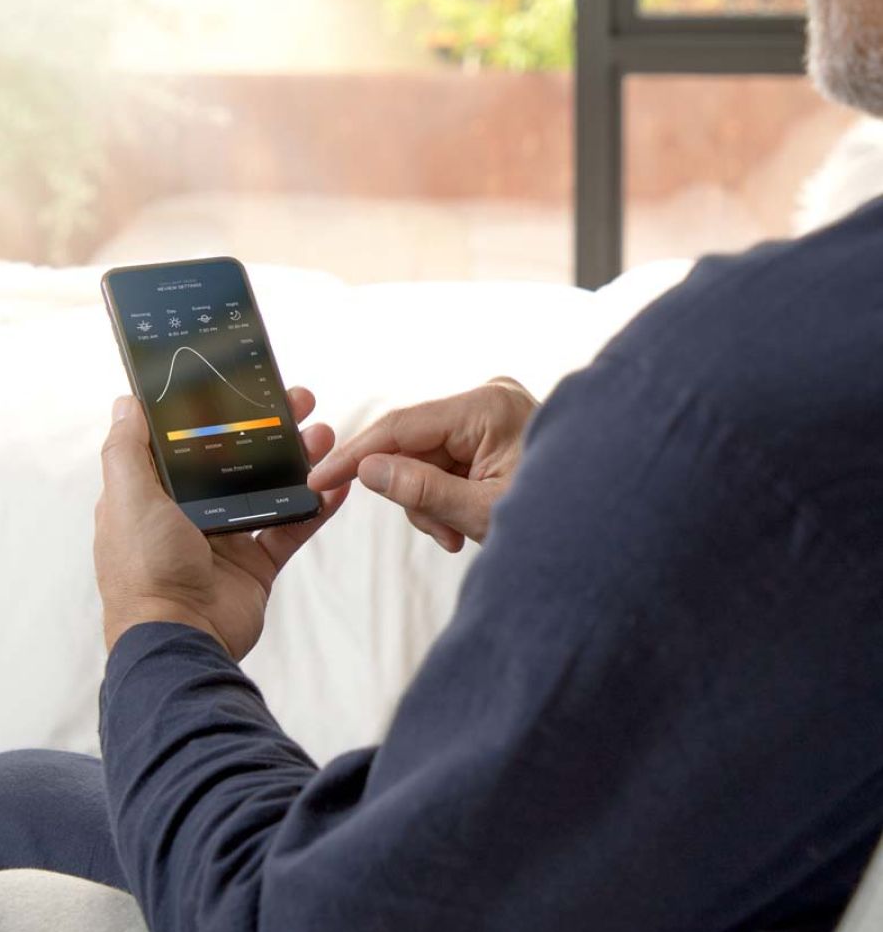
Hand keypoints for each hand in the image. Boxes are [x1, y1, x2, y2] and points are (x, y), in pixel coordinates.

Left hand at [94, 391, 349, 662]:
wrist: (180, 639)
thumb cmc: (144, 568)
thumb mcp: (127, 498)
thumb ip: (127, 449)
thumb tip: (127, 402)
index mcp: (157, 493)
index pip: (191, 440)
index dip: (219, 410)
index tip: (247, 383)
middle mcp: (191, 511)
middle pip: (238, 457)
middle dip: (271, 427)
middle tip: (302, 400)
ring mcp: (226, 539)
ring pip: (270, 487)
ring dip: (300, 459)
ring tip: (326, 433)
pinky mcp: (256, 565)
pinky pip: (292, 528)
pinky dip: (317, 506)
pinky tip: (339, 483)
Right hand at [308, 378, 538, 550]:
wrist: (610, 524)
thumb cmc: (559, 517)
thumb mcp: (482, 512)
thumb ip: (422, 491)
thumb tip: (368, 471)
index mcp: (487, 406)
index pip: (401, 426)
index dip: (356, 454)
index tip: (320, 478)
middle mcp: (488, 396)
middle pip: (411, 443)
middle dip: (415, 493)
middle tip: (445, 535)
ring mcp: (492, 409)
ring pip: (425, 456)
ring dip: (432, 501)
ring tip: (462, 533)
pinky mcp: (493, 426)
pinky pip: (446, 458)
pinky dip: (447, 493)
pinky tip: (467, 520)